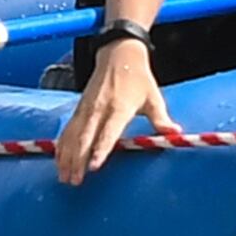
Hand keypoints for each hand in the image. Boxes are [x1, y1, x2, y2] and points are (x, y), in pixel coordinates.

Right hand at [53, 34, 176, 184]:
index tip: (94, 166)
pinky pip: (67, 130)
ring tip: (64, 177)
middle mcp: (99, 108)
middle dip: (79, 160)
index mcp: (119, 106)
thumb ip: (161, 119)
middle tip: (75, 181)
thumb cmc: (138, 78)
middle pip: (85, 137)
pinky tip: (59, 161)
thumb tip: (176, 134)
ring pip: (72, 136)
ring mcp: (86, 109)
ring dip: (67, 157)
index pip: (108, 132)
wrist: (119, 54)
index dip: (101, 149)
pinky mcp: (78, 109)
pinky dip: (61, 146)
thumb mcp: (153, 97)